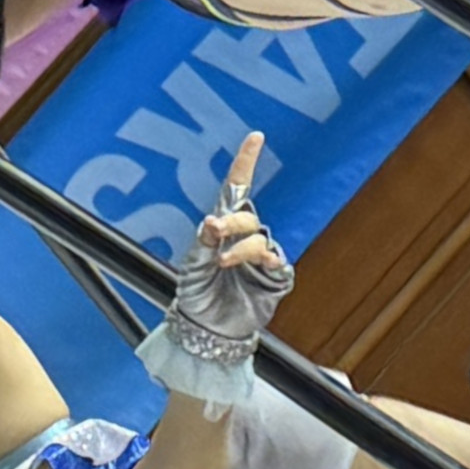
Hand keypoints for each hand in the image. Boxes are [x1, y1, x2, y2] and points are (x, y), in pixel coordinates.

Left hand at [173, 132, 292, 343]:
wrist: (207, 331)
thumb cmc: (196, 296)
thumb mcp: (192, 266)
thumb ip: (204, 243)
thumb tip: (213, 221)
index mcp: (222, 229)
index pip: (236, 189)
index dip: (246, 162)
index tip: (256, 137)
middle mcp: (243, 238)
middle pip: (245, 216)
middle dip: (232, 221)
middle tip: (215, 232)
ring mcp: (259, 258)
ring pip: (259, 240)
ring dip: (242, 249)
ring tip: (224, 263)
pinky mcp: (273, 278)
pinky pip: (277, 262)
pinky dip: (269, 261)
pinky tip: (266, 265)